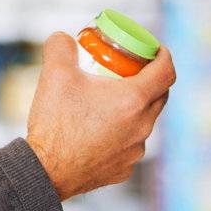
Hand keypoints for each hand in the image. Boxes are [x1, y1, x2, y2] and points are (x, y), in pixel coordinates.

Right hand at [24, 32, 175, 200]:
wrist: (44, 171)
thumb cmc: (55, 123)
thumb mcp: (55, 75)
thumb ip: (61, 47)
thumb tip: (63, 38)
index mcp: (134, 100)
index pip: (166, 71)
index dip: (163, 55)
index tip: (153, 49)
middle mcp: (142, 126)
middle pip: (160, 96)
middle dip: (149, 80)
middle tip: (128, 71)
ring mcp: (135, 151)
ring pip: (143, 122)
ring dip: (132, 109)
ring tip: (106, 103)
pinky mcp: (123, 169)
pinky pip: (129, 145)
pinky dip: (120, 134)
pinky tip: (98, 132)